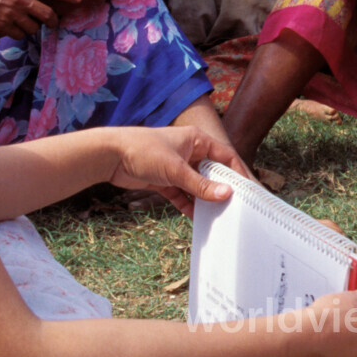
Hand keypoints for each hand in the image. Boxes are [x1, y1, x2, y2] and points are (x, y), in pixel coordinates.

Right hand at [0, 0, 80, 37]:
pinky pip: (18, 35)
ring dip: (32, 28)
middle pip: (47, 14)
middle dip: (53, 21)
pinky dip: (17, 34)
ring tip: (24, 24)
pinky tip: (11, 29)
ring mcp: (13, 14)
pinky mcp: (3, 26)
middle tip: (53, 23)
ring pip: (33, 27)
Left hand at [106, 125, 240, 217]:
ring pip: (196, 185)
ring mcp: (176, 166)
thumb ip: (200, 184)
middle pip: (211, 172)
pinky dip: (187, 204)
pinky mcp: (163, 180)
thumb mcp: (176, 170)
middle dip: (220, 188)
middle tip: (232, 206)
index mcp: (196, 140)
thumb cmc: (143, 151)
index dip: (237, 172)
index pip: (225, 156)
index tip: (247, 190)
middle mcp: (189, 152)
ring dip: (203, 199)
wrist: (109, 155)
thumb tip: (226, 194)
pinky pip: (181, 194)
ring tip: (215, 216)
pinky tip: (194, 217)